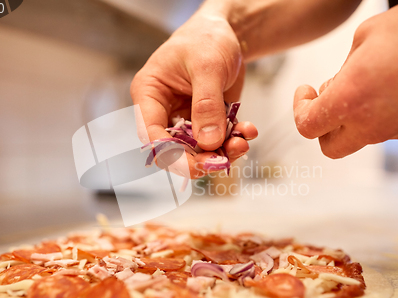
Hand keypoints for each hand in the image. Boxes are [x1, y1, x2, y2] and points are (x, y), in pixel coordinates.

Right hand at [131, 13, 257, 177]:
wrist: (227, 32)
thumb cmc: (207, 38)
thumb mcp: (208, 66)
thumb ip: (207, 104)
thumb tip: (208, 141)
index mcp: (149, 94)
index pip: (151, 135)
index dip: (171, 155)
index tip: (197, 164)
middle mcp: (163, 111)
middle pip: (173, 150)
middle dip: (200, 158)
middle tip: (224, 160)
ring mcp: (185, 118)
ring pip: (197, 150)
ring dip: (221, 152)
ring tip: (242, 142)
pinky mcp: (205, 121)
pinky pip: (216, 141)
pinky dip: (232, 141)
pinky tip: (247, 130)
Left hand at [293, 0, 397, 158]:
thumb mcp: (366, 36)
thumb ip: (344, 67)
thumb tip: (339, 83)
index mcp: (350, 100)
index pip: (307, 126)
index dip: (299, 108)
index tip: (306, 90)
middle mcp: (370, 124)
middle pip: (330, 148)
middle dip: (321, 127)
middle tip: (327, 97)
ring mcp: (395, 130)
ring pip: (358, 138)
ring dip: (348, 118)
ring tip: (360, 83)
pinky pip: (382, 130)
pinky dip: (372, 116)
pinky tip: (382, 88)